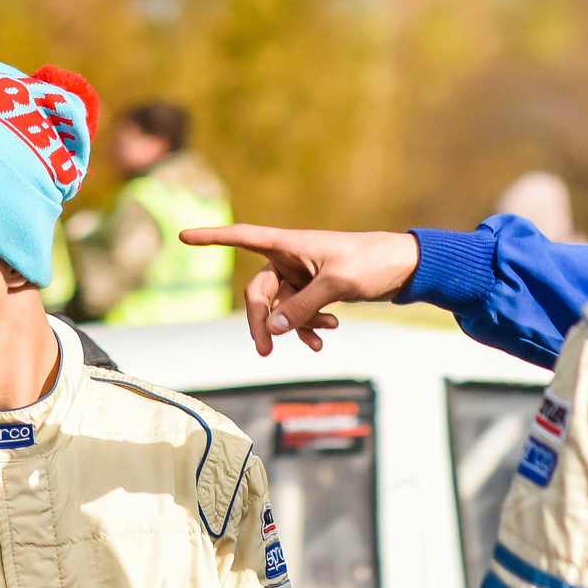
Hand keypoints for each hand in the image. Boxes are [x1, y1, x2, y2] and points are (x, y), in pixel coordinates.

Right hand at [179, 225, 418, 356]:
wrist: (404, 268)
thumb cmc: (370, 263)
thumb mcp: (336, 285)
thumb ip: (303, 307)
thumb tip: (275, 328)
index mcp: (290, 244)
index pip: (242, 237)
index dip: (213, 237)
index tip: (184, 236)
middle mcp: (290, 258)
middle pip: (259, 293)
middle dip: (263, 322)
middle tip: (266, 351)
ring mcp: (302, 275)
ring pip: (281, 308)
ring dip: (295, 327)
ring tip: (319, 339)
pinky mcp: (315, 290)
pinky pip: (299, 313)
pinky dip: (308, 327)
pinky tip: (324, 337)